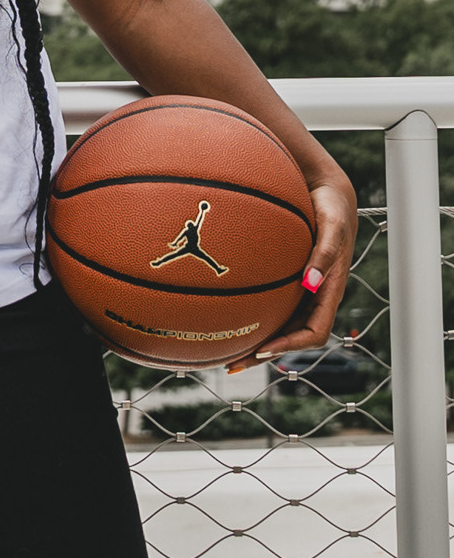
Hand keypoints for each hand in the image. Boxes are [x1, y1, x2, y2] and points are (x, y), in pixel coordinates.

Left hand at [227, 166, 358, 373]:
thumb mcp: (332, 228)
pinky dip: (253, 313)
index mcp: (330, 292)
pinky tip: (226, 311)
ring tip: (224, 350)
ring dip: (256, 340)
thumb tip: (310, 282)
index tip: (264, 350)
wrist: (328, 193)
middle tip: (232, 364)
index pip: (315, 332)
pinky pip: (271, 302)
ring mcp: (302, 290)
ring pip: (280, 324)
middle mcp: (315, 296)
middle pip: (291, 337)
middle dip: (264, 353)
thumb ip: (324, 253)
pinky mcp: (290, 279)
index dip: (291, 345)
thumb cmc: (332, 210)